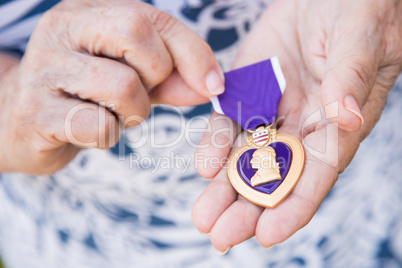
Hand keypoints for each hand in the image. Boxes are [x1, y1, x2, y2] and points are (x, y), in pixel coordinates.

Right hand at [0, 0, 223, 174]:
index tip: (212, 85)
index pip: (153, 18)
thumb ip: (171, 77)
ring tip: (113, 114)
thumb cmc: (85, 95)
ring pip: (123, 86)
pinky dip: (108, 136)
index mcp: (88, 12)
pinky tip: (90, 130)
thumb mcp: (132, 77)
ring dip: (133, 113)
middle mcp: (62, 29)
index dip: (192, 52)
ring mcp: (44, 69)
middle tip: (140, 94)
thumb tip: (211, 86)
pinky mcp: (35, 112)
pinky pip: (99, 126)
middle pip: (136, 34)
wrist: (22, 123)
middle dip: (156, 76)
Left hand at [192, 0, 401, 251]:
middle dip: (249, 209)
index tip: (268, 235)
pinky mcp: (248, 94)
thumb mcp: (360, 38)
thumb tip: (346, 118)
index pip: (317, 175)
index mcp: (338, 124)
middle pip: (276, 177)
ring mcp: (273, 112)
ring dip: (225, 188)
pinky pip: (228, 123)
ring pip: (246, 158)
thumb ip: (350, 78)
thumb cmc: (356, 11)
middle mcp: (303, 127)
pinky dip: (215, 146)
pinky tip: (203, 166)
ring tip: (203, 217)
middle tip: (222, 236)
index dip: (294, 207)